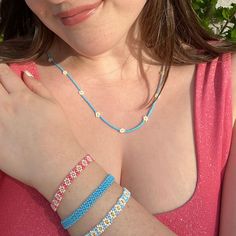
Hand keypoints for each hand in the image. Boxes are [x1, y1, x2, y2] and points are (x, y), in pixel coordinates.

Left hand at [0, 64, 86, 198]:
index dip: (1, 70)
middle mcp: (5, 107)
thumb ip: (38, 87)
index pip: (4, 73)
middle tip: (1, 92)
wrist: (56, 162)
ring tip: (2, 107)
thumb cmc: (59, 132)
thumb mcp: (54, 105)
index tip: (1, 73)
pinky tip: (2, 122)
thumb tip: (24, 73)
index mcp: (22, 96)